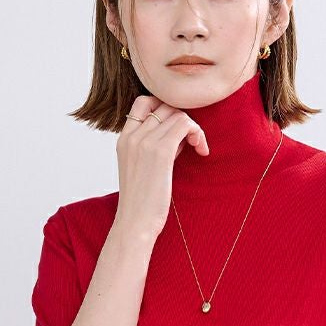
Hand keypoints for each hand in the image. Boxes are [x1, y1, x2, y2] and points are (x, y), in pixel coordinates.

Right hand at [114, 94, 209, 239]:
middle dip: (182, 120)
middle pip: (164, 105)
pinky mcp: (161, 152)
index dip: (165, 110)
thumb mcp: (142, 168)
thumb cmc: (142, 202)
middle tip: (191, 143)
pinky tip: (202, 151)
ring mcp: (144, 142)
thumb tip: (178, 133)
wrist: (135, 223)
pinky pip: (185, 124)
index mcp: (123, 139)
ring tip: (197, 148)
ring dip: (194, 128)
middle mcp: (132, 136)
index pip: (143, 102)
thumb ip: (154, 147)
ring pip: (177, 113)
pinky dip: (198, 134)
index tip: (177, 133)